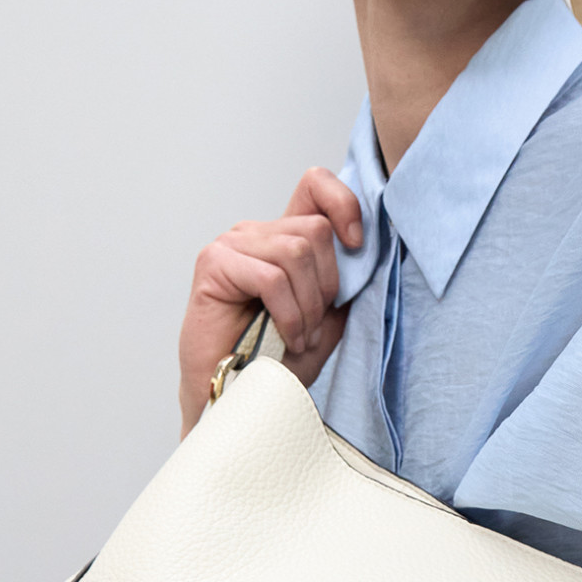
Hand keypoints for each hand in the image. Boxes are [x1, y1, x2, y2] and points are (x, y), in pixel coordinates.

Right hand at [179, 167, 363, 435]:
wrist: (235, 396)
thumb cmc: (274, 361)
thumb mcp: (326, 321)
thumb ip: (343, 286)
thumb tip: (367, 257)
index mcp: (283, 238)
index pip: (315, 185)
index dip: (344, 203)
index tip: (357, 245)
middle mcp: (256, 233)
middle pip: (316, 230)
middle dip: (326, 284)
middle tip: (315, 324)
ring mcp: (232, 245)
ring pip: (297, 251)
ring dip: (307, 305)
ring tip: (300, 335)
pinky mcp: (214, 264)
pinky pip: (272, 278)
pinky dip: (288, 313)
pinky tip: (286, 337)